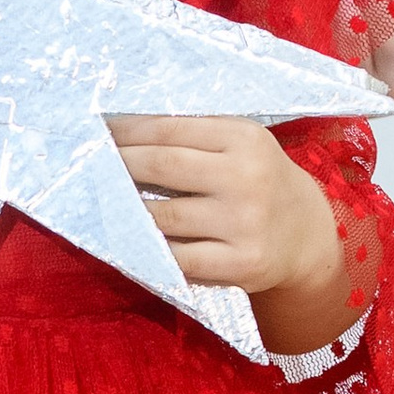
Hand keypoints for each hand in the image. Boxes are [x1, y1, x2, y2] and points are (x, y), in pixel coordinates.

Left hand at [108, 114, 355, 348]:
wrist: (307, 235)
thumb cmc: (259, 182)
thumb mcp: (241, 146)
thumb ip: (194, 136)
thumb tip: (121, 132)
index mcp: (245, 139)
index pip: (170, 129)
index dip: (125, 131)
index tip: (95, 130)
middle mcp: (247, 178)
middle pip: (162, 167)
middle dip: (116, 164)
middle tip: (86, 164)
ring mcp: (244, 224)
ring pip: (163, 216)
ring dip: (125, 210)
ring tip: (100, 201)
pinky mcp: (241, 264)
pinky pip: (178, 258)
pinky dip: (148, 249)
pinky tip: (128, 239)